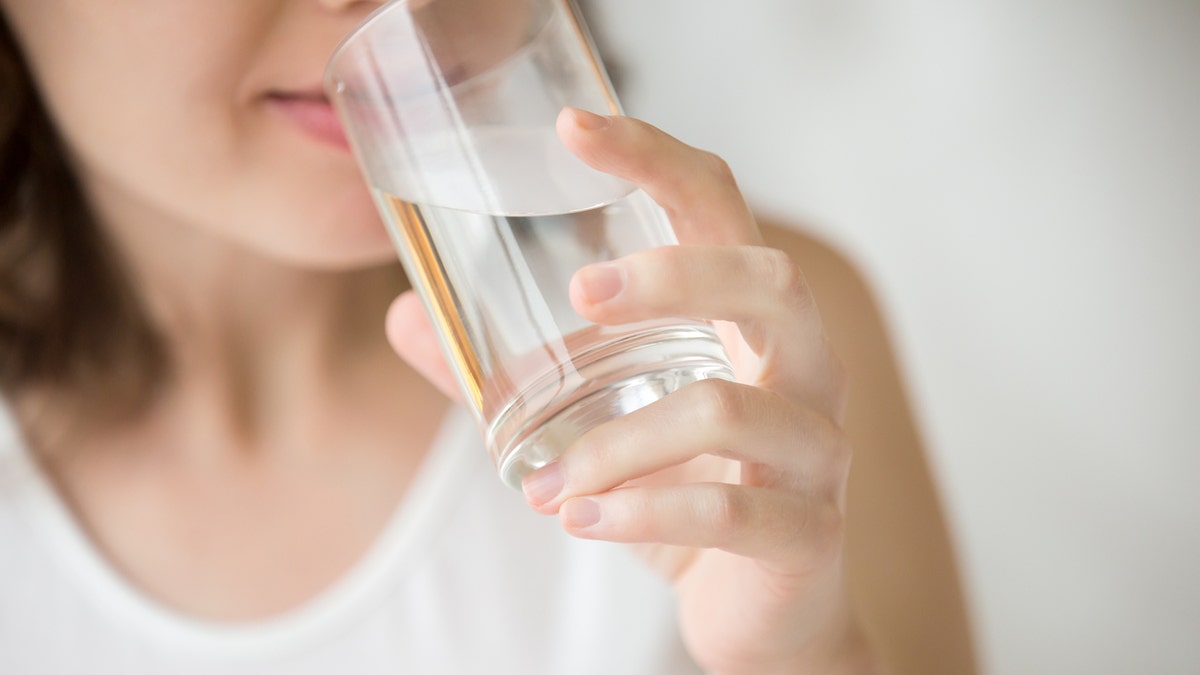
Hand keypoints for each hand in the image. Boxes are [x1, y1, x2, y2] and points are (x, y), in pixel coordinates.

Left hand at [387, 108, 876, 673]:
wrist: (757, 616)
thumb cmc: (683, 494)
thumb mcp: (597, 424)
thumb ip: (511, 375)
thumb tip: (408, 316)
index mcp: (750, 322)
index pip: (719, 208)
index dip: (656, 156)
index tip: (574, 127)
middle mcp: (802, 369)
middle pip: (770, 279)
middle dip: (673, 275)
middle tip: (579, 295)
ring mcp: (816, 451)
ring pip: (731, 408)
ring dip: (617, 443)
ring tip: (546, 483)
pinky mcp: (808, 533)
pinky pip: (729, 511)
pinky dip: (641, 512)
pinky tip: (581, 519)